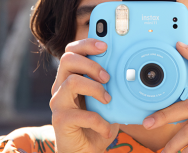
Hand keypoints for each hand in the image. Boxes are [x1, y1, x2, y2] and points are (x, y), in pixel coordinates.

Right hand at [50, 38, 119, 152]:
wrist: (85, 152)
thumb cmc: (96, 124)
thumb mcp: (106, 101)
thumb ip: (110, 85)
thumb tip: (130, 70)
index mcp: (70, 78)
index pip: (71, 51)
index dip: (86, 44)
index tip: (105, 45)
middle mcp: (60, 87)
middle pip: (67, 59)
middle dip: (91, 63)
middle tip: (107, 77)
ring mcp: (58, 103)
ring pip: (72, 81)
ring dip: (95, 89)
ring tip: (108, 100)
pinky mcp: (60, 120)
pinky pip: (80, 114)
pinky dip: (98, 120)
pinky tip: (106, 127)